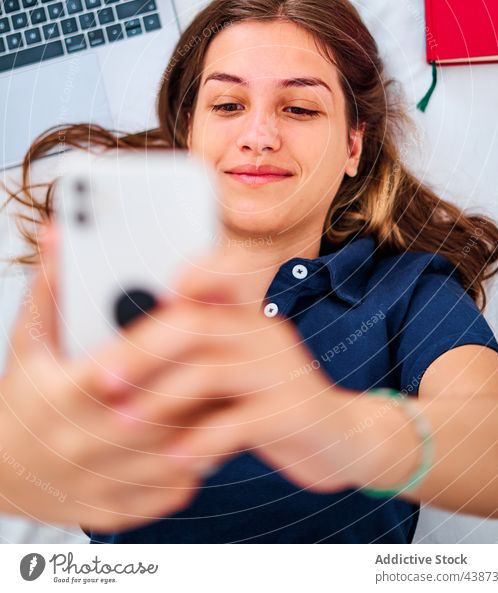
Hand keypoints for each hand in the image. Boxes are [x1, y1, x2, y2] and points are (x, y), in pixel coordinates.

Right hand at [0, 222, 212, 531]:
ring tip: (227, 389)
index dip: (169, 335)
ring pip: (178, 452)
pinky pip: (174, 488)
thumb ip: (52, 286)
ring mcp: (100, 481)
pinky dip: (199, 462)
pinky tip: (210, 433)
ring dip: (210, 420)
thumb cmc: (22, 397)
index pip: (129, 362)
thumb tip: (60, 233)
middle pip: (165, 408)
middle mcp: (83, 442)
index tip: (200, 310)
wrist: (0, 473)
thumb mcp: (30, 340)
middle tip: (230, 347)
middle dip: (202, 375)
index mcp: (65, 394)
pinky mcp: (114, 509)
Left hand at [98, 247, 361, 495]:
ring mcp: (283, 370)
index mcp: (248, 317)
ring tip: (126, 424)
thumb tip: (121, 363)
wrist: (343, 438)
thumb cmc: (272, 405)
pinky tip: (176, 458)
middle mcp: (265, 333)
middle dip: (142, 352)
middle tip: (104, 380)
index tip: (129, 307)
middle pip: (196, 324)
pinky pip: (239, 423)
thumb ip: (196, 360)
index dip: (171, 284)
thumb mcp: (236, 373)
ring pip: (212, 371)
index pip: (210, 278)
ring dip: (160, 400)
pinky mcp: (296, 411)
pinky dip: (200, 441)